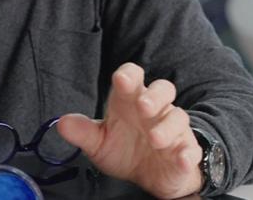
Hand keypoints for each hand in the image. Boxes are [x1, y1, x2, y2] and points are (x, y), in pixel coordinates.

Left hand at [55, 63, 205, 198]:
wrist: (151, 177)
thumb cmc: (126, 150)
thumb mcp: (100, 143)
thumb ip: (83, 132)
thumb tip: (62, 123)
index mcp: (131, 102)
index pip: (133, 78)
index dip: (129, 75)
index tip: (122, 79)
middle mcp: (155, 111)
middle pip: (162, 90)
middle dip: (154, 96)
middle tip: (142, 106)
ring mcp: (173, 130)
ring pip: (178, 118)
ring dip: (167, 127)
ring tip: (154, 138)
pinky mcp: (185, 151)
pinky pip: (191, 149)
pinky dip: (187, 152)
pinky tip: (182, 157)